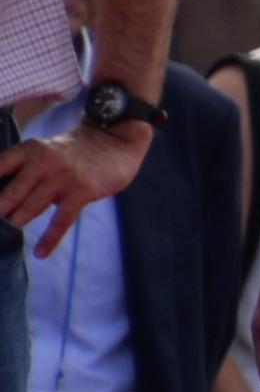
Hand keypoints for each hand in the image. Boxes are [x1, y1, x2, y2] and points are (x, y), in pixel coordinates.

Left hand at [0, 121, 151, 247]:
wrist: (116, 138)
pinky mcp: (82, 191)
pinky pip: (61, 220)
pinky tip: (40, 252)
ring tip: (2, 239)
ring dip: (14, 225)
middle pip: (10, 194)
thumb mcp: (45, 149)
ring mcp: (62, 177)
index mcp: (29, 150)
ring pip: (30, 208)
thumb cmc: (76, 150)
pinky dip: (49, 239)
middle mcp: (42, 162)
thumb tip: (5, 203)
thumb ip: (25, 170)